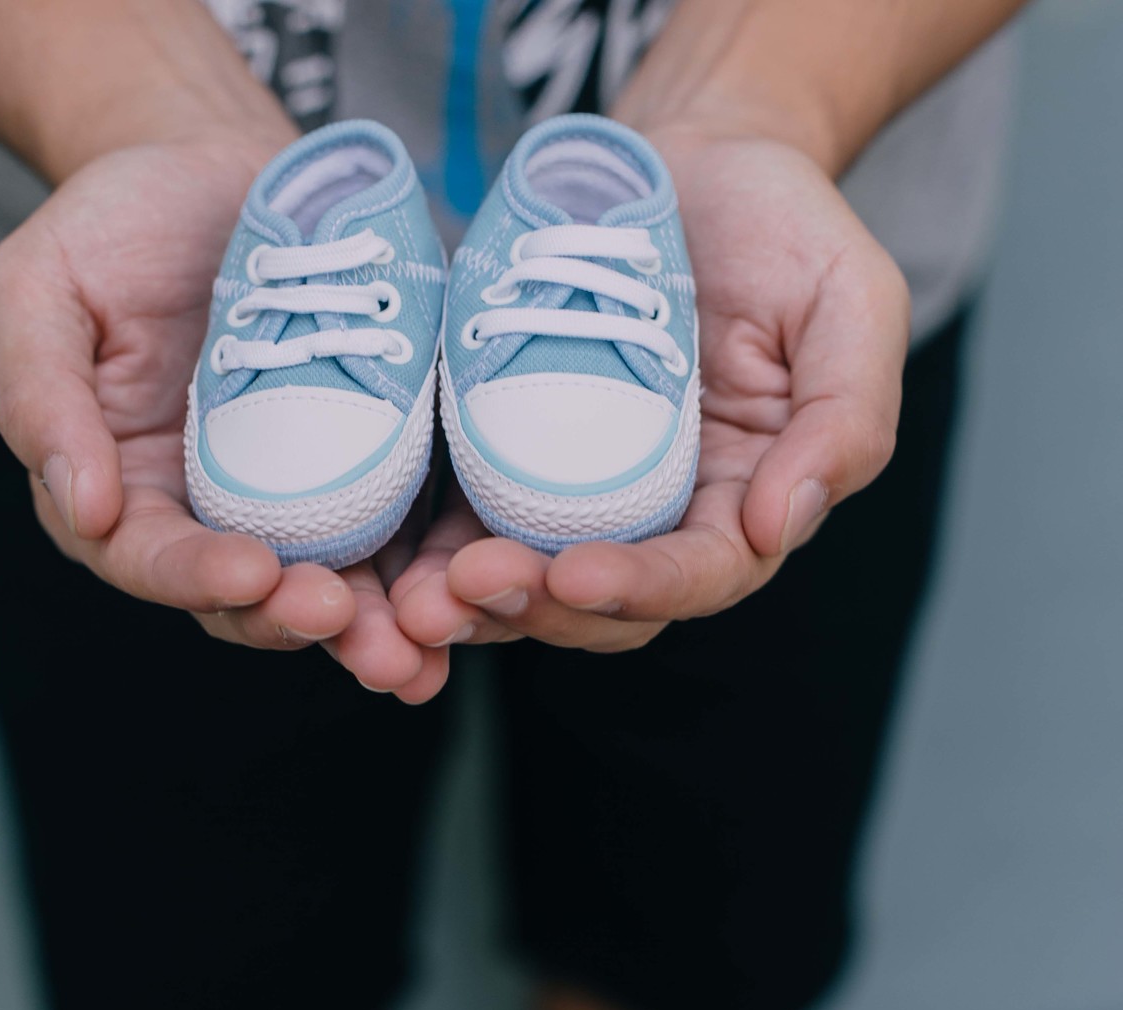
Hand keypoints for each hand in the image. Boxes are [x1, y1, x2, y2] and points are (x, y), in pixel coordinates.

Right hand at [0, 134, 444, 694]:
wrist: (213, 167)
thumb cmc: (109, 228)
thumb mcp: (35, 293)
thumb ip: (44, 399)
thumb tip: (84, 507)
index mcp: (126, 499)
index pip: (158, 562)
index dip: (202, 578)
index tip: (253, 572)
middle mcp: (214, 520)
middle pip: (257, 600)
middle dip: (306, 621)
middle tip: (358, 630)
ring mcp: (299, 504)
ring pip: (340, 586)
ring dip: (383, 625)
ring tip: (423, 646)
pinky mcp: (370, 469)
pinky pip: (406, 534)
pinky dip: (436, 570)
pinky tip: (472, 590)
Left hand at [393, 131, 909, 654]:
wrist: (695, 163)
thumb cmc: (787, 228)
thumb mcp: (853, 304)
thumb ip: (844, 419)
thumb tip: (776, 525)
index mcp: (744, 505)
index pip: (697, 577)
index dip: (638, 588)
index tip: (575, 573)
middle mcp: (661, 522)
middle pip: (600, 608)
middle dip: (536, 608)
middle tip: (468, 588)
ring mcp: (580, 500)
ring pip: (528, 585)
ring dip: (472, 604)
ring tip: (417, 602)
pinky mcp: (512, 461)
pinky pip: (470, 525)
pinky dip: (431, 553)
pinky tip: (394, 565)